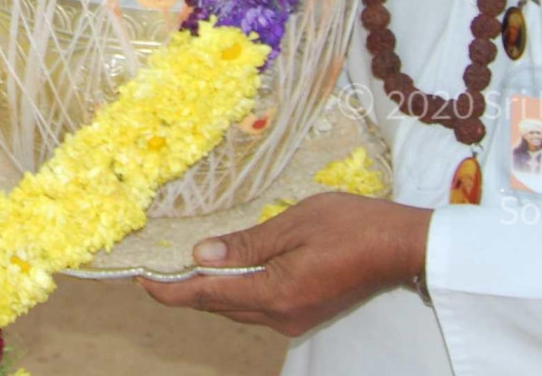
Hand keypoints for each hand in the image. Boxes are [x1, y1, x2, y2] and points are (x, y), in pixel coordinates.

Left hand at [140, 193, 431, 337]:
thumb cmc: (351, 225)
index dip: (170, 290)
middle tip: (155, 266)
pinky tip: (228, 269)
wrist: (401, 247)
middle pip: (219, 305)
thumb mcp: (292, 224)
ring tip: (184, 264)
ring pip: (238, 308)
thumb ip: (245, 244)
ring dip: (211, 290)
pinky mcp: (305, 312)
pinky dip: (236, 290)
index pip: (207, 296)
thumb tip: (200, 257)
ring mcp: (295, 318)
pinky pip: (258, 306)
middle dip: (185, 289)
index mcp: (274, 294)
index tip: (140, 280)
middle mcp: (280, 316)